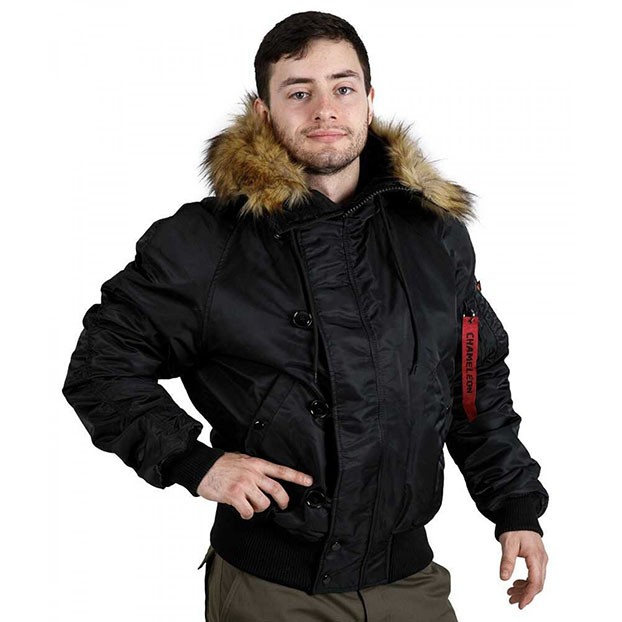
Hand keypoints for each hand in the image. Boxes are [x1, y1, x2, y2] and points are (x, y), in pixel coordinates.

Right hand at [196, 451, 313, 519]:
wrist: (202, 467)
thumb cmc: (220, 464)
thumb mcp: (242, 459)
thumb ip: (255, 468)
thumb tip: (264, 477)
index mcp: (256, 464)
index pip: (281, 470)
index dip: (297, 476)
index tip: (309, 481)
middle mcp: (253, 473)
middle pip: (277, 489)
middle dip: (283, 500)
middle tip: (283, 505)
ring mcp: (244, 484)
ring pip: (263, 503)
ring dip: (258, 507)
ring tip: (250, 504)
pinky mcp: (235, 495)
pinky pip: (248, 511)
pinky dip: (246, 513)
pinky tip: (241, 509)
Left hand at [499, 530, 547, 608]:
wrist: (519, 515)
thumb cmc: (514, 527)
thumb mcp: (508, 544)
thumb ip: (507, 561)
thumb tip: (503, 577)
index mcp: (536, 557)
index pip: (535, 582)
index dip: (528, 595)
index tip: (520, 604)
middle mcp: (542, 560)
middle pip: (537, 584)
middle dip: (525, 594)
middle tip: (511, 600)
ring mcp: (541, 559)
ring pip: (536, 580)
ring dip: (524, 589)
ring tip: (511, 593)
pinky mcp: (537, 557)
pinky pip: (535, 574)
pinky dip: (526, 581)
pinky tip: (516, 583)